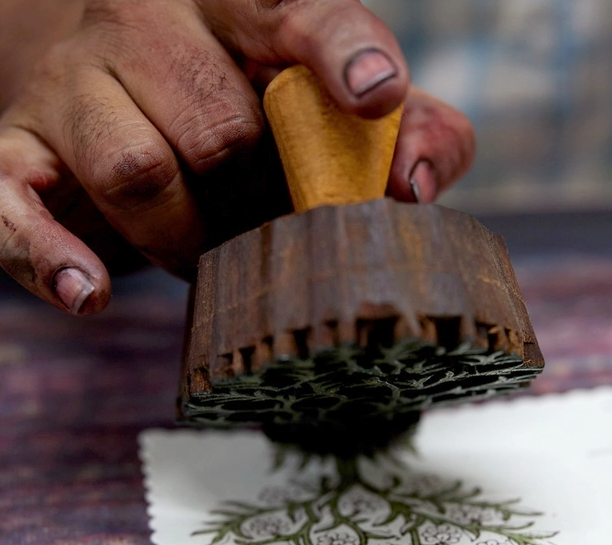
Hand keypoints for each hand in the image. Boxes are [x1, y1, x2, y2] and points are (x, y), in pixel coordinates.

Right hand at [0, 0, 473, 314]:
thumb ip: (410, 132)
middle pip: (218, 126)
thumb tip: (416, 183)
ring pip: (135, 171)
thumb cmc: (251, 112)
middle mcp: (145, 26)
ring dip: (184, 238)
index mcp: (238, 7)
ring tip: (202, 246)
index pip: (294, 13)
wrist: (120, 93)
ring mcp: (74, 88)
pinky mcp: (20, 152)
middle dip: (253, 199)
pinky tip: (88, 294)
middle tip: (261, 221)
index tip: (377, 95)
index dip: (338, 53)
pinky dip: (49, 257)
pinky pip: (14, 204)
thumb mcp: (339, 111)